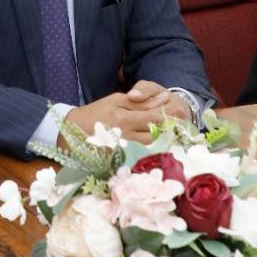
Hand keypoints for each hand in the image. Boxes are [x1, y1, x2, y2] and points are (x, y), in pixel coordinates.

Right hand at [64, 81, 189, 143]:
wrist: (73, 130)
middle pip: (156, 134)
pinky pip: (142, 154)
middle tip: (182, 125)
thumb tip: (163, 98)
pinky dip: (153, 149)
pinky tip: (158, 145)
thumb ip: (140, 102)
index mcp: (124, 118)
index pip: (155, 118)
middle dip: (171, 129)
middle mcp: (125, 135)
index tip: (182, 114)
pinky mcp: (121, 158)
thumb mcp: (116, 100)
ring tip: (173, 134)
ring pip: (151, 146)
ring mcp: (123, 149)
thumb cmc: (96, 112)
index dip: (171, 116)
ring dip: (164, 140)